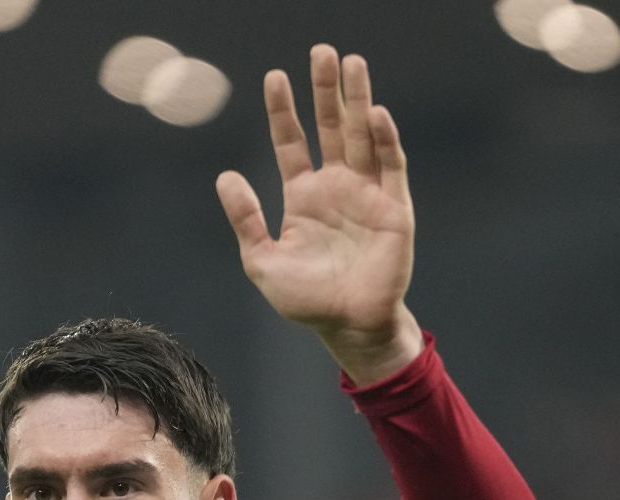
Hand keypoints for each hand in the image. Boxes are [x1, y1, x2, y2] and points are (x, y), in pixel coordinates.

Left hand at [216, 45, 422, 384]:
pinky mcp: (394, 208)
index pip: (291, 142)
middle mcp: (337, 187)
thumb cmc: (307, 300)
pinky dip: (384, 139)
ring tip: (352, 62)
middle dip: (326, 90)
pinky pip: (390, 166)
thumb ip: (245, 219)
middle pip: (330, 127)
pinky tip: (374, 113)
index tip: (274, 77)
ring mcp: (367, 194)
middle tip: (321, 52)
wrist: (349, 327)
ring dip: (358, 99)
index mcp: (304, 197)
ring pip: (362, 135)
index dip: (283, 110)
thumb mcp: (262, 261)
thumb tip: (225, 176)